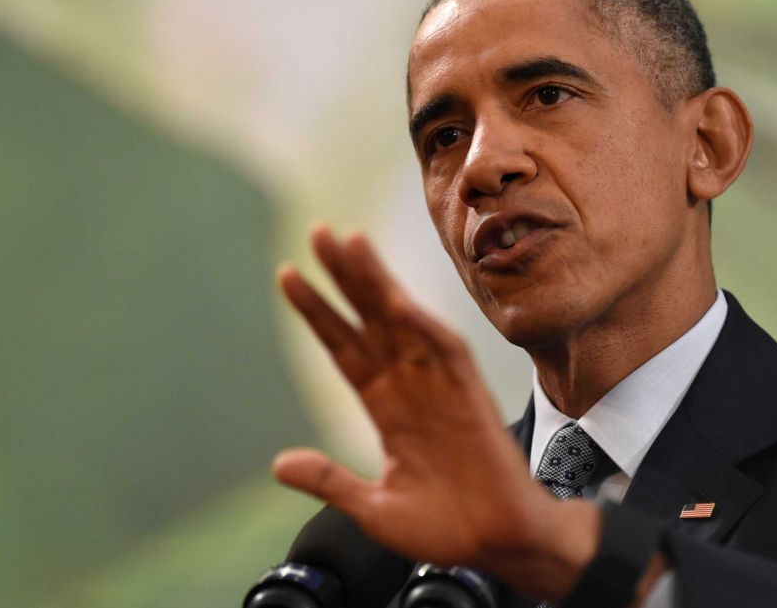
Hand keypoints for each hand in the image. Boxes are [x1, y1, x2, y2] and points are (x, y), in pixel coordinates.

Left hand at [272, 225, 599, 597]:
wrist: (498, 544)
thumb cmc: (444, 527)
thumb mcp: (373, 507)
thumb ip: (329, 480)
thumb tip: (278, 463)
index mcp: (386, 407)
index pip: (344, 348)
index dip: (317, 312)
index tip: (287, 275)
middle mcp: (410, 386)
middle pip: (369, 320)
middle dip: (344, 278)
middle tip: (319, 233)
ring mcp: (439, 387)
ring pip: (404, 323)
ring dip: (379, 284)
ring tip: (351, 244)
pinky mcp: (470, 397)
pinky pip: (447, 355)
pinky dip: (425, 328)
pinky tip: (399, 302)